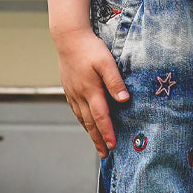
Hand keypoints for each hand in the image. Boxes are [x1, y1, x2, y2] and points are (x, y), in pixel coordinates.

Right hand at [53, 27, 130, 155]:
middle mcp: (80, 95)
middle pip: (90, 122)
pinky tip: (86, 123)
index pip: (101, 117)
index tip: (113, 146)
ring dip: (90, 132)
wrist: (68, 38)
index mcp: (91, 90)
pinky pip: (76, 110)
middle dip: (98, 139)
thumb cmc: (90, 48)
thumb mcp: (106, 62)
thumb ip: (115, 81)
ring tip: (96, 144)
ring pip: (82, 118)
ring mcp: (72, 93)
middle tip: (104, 154)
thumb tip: (124, 100)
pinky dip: (82, 120)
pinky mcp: (69, 88)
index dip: (107, 132)